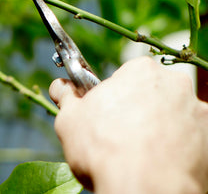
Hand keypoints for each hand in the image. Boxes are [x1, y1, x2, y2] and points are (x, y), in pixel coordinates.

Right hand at [49, 56, 207, 193]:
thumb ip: (66, 97)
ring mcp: (197, 112)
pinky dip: (179, 147)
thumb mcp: (69, 119)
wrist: (144, 190)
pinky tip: (160, 162)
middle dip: (139, 107)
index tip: (105, 110)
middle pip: (153, 92)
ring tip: (140, 152)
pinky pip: (191, 138)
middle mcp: (175, 84)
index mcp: (141, 71)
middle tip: (120, 132)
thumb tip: (60, 87)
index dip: (113, 94)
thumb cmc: (104, 150)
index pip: (126, 75)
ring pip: (174, 115)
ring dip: (160, 126)